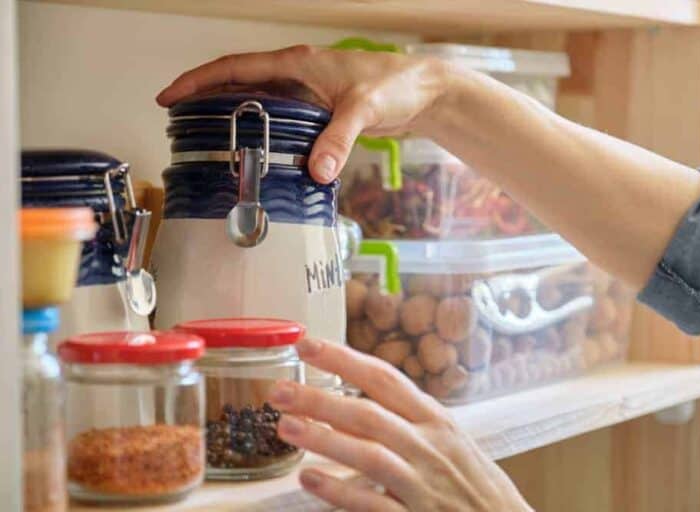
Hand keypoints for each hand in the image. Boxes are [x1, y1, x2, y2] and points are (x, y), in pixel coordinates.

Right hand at [156, 46, 452, 183]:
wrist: (423, 91)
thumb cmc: (395, 86)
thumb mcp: (363, 110)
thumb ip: (338, 139)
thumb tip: (317, 171)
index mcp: (296, 64)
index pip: (235, 68)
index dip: (199, 81)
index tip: (170, 96)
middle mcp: (296, 74)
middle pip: (237, 82)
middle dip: (204, 97)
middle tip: (176, 120)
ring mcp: (306, 91)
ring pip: (256, 99)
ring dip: (230, 113)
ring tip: (203, 136)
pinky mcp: (319, 109)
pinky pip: (278, 116)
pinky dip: (260, 128)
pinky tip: (254, 148)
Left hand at [266, 338, 531, 511]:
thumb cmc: (476, 485)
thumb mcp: (448, 443)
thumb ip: (406, 423)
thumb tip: (352, 406)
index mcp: (436, 420)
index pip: (385, 379)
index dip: (344, 359)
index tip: (307, 344)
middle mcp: (430, 446)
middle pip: (369, 414)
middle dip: (321, 399)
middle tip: (278, 390)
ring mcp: (425, 485)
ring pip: (370, 455)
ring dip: (325, 440)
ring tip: (286, 428)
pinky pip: (376, 505)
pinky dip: (341, 492)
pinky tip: (311, 481)